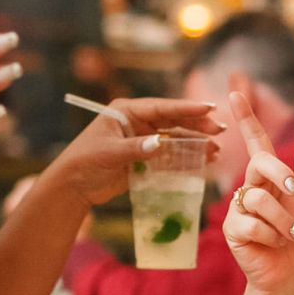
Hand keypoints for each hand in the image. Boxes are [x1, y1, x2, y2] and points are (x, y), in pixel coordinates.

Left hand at [35, 97, 223, 209]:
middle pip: (173, 120)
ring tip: (216, 149)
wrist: (73, 186)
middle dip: (197, 124)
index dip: (186, 108)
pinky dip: (186, 157)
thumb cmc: (84, 163)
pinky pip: (170, 155)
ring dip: (195, 143)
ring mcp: (143, 139)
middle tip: (220, 129)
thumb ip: (135, 148)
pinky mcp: (145, 157)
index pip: (162, 107)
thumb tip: (160, 143)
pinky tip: (202, 161)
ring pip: (175, 138)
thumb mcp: (109, 154)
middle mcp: (137, 122)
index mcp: (126, 111)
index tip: (209, 108)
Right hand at [221, 80, 293, 293]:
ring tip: (289, 236)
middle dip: (282, 176)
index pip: (257, 144)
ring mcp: (238, 208)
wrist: (292, 274)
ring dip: (283, 220)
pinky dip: (271, 236)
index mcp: (271, 178)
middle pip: (260, 163)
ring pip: (260, 198)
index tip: (235, 92)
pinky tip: (272, 245)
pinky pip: (252, 223)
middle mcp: (251, 188)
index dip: (247, 119)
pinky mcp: (232, 229)